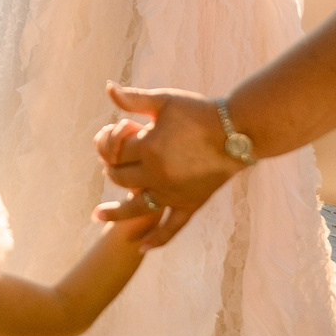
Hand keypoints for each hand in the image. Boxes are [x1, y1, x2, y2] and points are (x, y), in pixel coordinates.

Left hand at [95, 82, 243, 247]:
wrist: (238, 131)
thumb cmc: (199, 111)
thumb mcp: (164, 100)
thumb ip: (133, 98)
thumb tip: (108, 87)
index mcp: (148, 148)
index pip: (115, 152)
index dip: (110, 144)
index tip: (116, 138)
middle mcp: (157, 175)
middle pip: (121, 178)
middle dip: (113, 171)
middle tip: (114, 165)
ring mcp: (173, 194)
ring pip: (136, 208)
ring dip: (115, 213)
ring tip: (97, 215)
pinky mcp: (190, 205)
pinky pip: (170, 228)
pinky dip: (155, 239)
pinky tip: (140, 248)